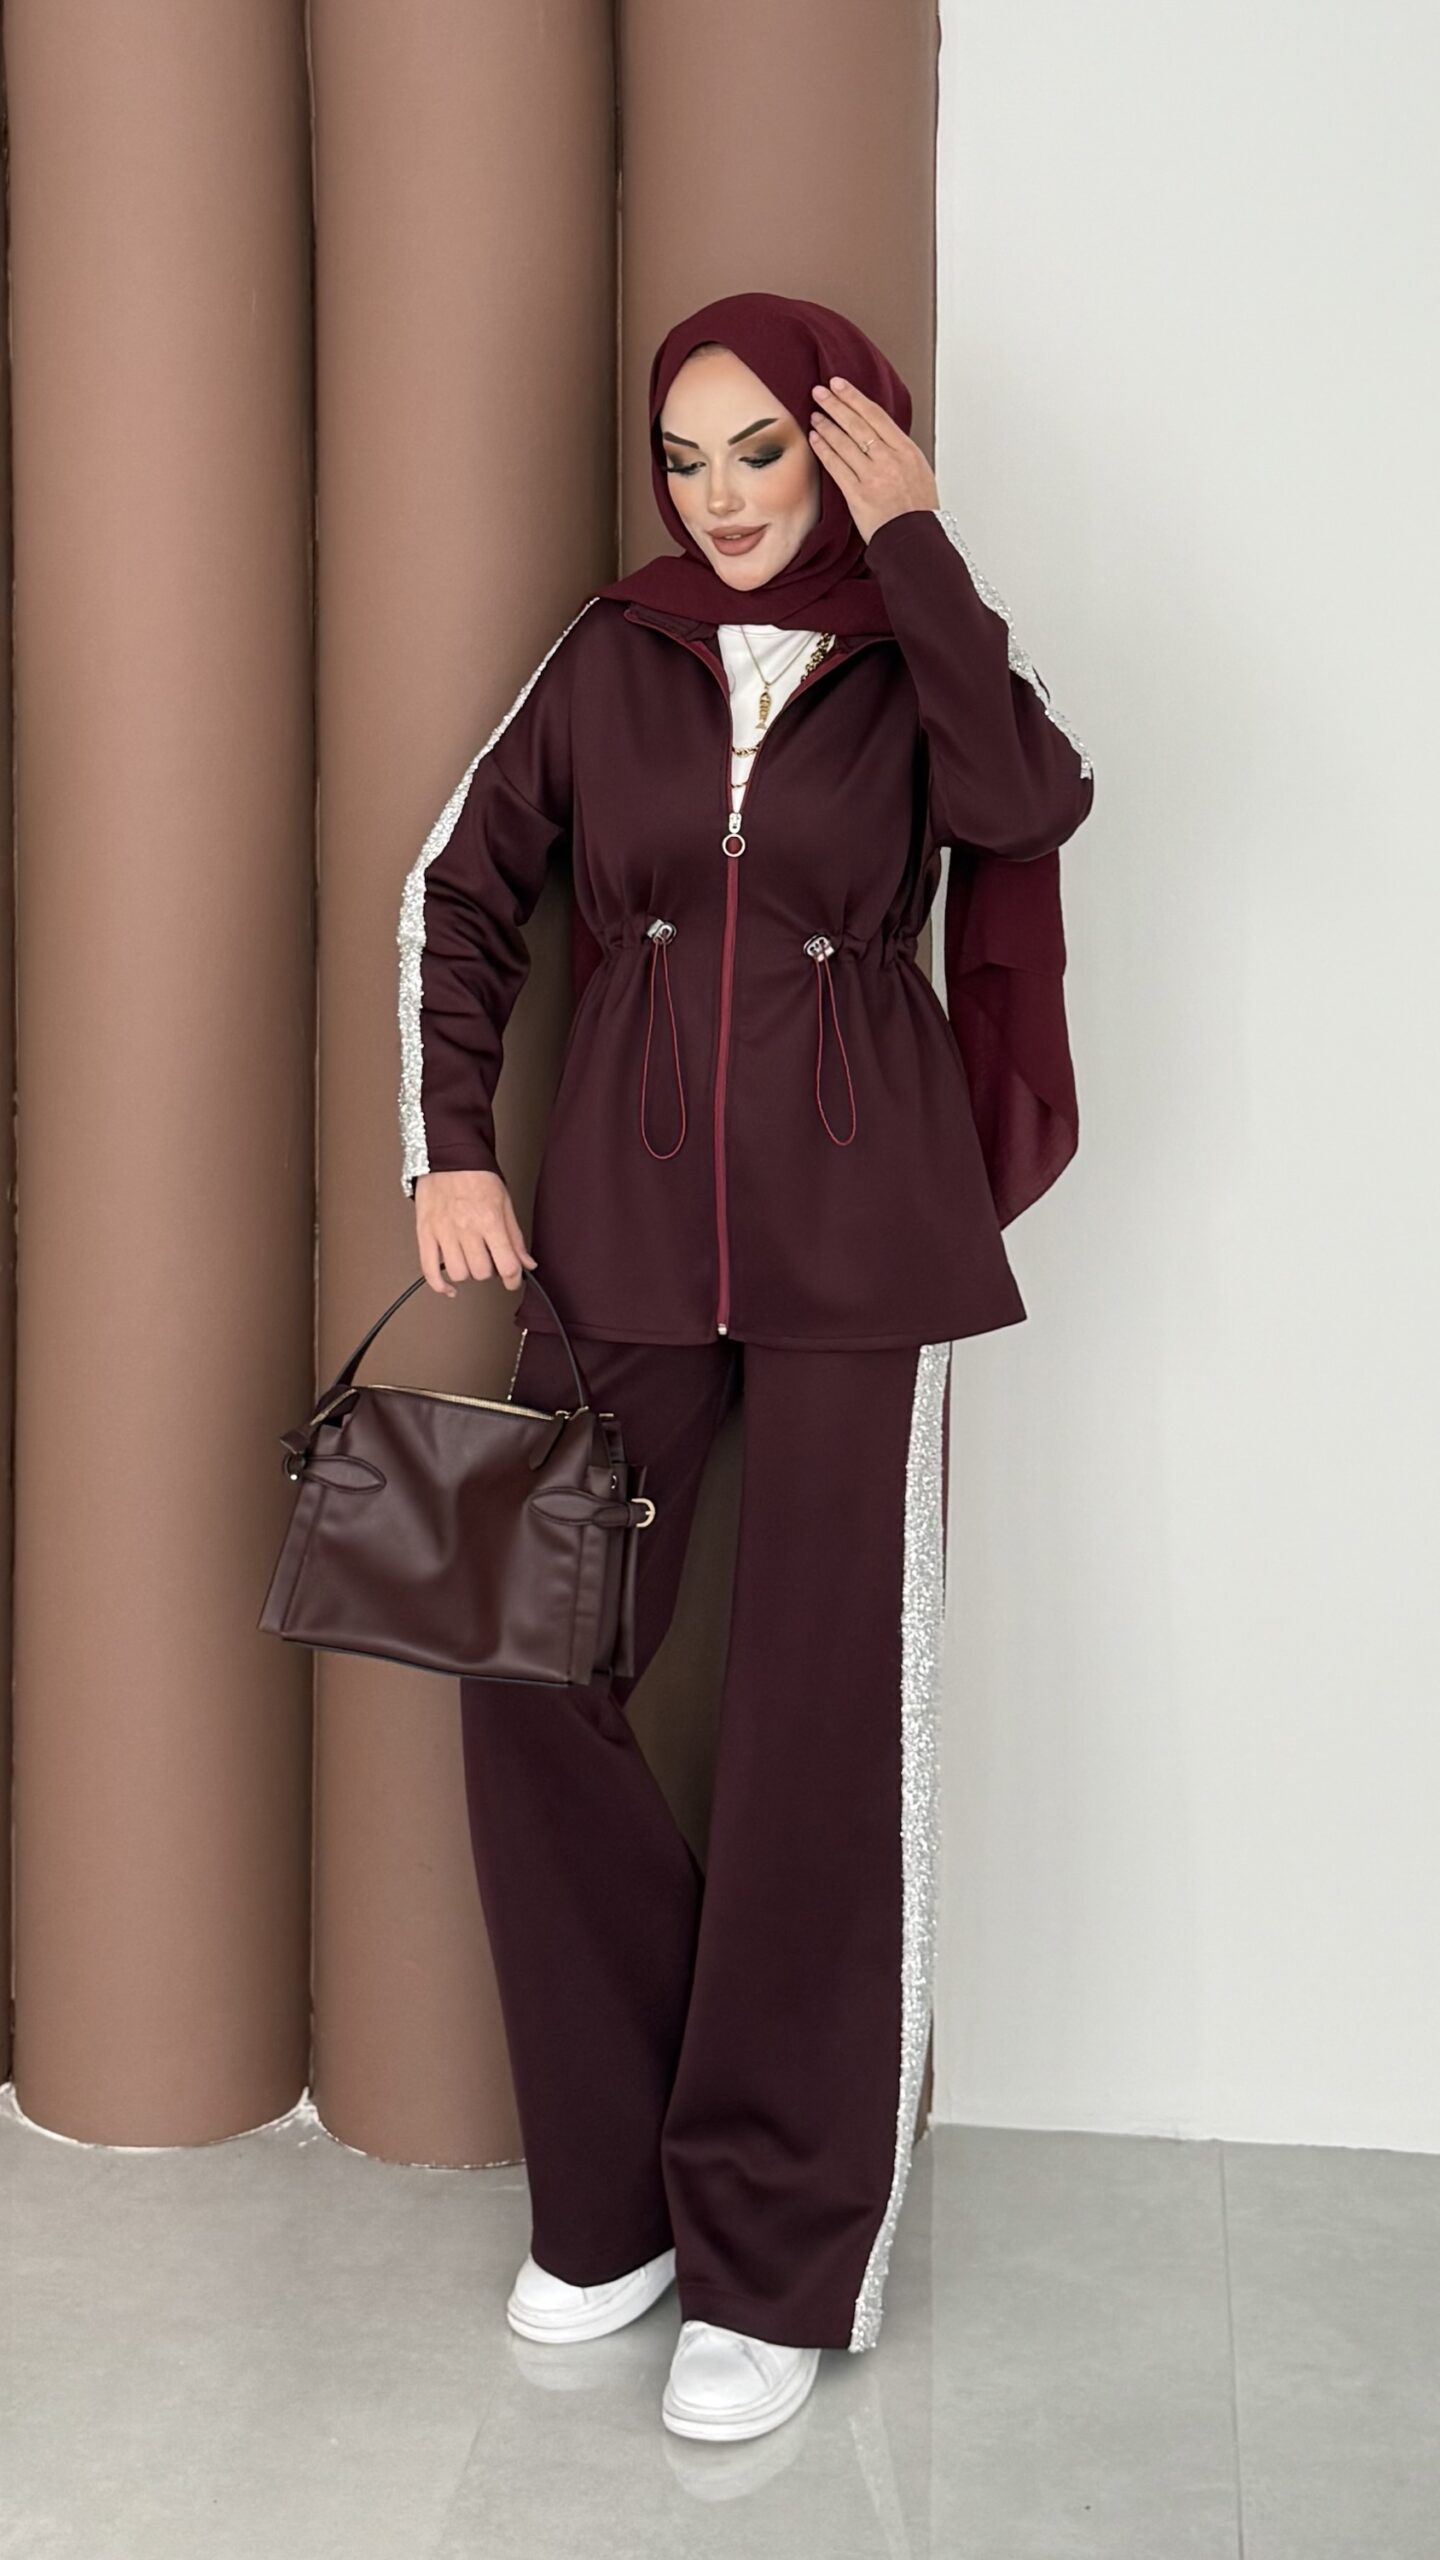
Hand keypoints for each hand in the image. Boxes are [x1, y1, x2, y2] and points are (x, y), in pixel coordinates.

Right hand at [414, 1169, 536, 1298]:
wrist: (448, 1156)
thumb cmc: (477, 1175)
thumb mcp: (505, 1203)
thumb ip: (515, 1237)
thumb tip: (527, 1263)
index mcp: (489, 1220)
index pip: (507, 1265)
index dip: (514, 1280)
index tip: (513, 1281)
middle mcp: (466, 1228)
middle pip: (482, 1272)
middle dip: (490, 1271)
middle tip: (490, 1260)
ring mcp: (443, 1232)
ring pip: (458, 1273)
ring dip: (468, 1273)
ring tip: (470, 1260)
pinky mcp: (425, 1233)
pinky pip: (429, 1269)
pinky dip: (439, 1284)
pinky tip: (449, 1287)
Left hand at [808, 375, 938, 543]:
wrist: (915, 540)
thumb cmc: (918, 510)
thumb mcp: (918, 471)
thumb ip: (897, 451)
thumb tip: (877, 434)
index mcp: (906, 450)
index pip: (876, 415)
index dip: (854, 397)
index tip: (839, 385)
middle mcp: (889, 460)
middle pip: (857, 424)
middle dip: (835, 404)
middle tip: (819, 391)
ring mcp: (873, 477)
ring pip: (845, 443)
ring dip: (827, 425)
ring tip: (815, 415)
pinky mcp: (858, 495)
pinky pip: (837, 467)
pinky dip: (824, 450)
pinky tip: (815, 439)